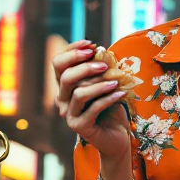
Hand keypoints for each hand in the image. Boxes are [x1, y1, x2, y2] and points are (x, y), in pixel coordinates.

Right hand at [53, 40, 131, 160]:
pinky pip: (92, 109)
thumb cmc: (110, 107)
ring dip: (99, 84)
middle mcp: (62, 100)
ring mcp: (69, 115)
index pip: (58, 64)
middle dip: (85, 67)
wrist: (117, 135)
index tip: (92, 44)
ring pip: (78, 93)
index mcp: (64, 87)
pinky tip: (121, 94)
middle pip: (65, 77)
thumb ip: (100, 69)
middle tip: (104, 64)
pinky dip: (108, 99)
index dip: (72, 51)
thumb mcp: (105, 84)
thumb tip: (101, 50)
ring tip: (116, 81)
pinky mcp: (79, 127)